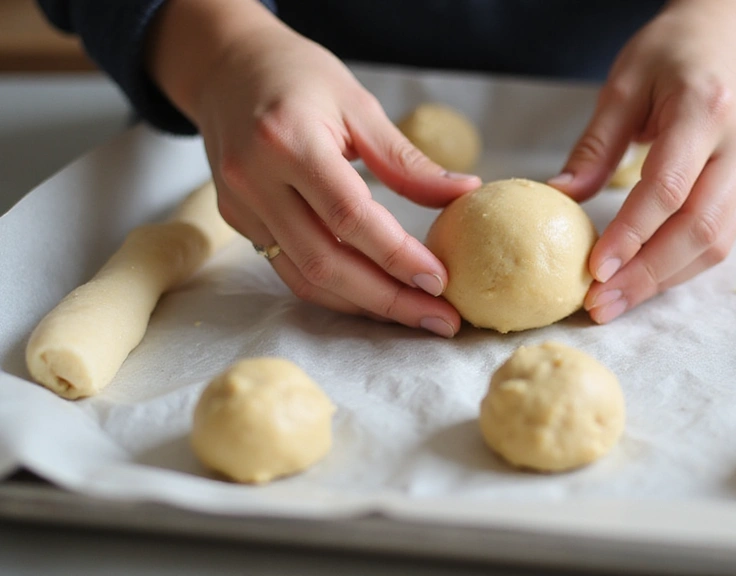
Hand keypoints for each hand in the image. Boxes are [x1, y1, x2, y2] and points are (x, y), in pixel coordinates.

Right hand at [146, 0, 479, 336]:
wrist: (225, 66)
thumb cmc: (298, 76)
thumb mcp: (359, 105)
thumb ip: (407, 161)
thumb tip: (465, 193)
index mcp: (288, 140)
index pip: (349, 215)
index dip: (397, 255)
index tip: (441, 281)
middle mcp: (256, 179)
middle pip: (325, 261)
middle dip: (388, 299)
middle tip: (441, 320)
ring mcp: (240, 206)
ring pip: (304, 277)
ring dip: (364, 306)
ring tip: (417, 316)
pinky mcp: (237, 221)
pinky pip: (289, 269)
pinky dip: (335, 291)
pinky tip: (375, 298)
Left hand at [549, 0, 735, 323]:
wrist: (728, 33)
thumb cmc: (671, 53)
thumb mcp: (622, 83)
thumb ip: (594, 144)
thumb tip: (560, 196)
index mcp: (706, 108)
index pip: (669, 188)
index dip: (632, 234)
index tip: (595, 269)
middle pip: (699, 228)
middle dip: (647, 274)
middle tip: (601, 304)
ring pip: (716, 243)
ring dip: (664, 280)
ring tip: (616, 301)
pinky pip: (723, 238)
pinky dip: (682, 265)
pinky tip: (646, 278)